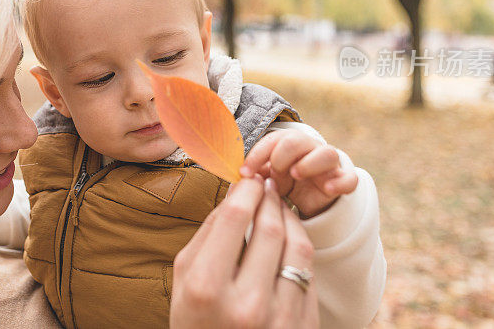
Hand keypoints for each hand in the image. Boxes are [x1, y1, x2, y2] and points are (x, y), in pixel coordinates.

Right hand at [170, 176, 318, 328]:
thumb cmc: (195, 323)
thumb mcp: (185, 281)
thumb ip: (207, 235)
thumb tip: (235, 194)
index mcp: (207, 290)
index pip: (234, 218)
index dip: (245, 190)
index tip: (248, 178)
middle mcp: (247, 305)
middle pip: (270, 228)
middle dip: (269, 198)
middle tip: (266, 184)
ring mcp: (280, 320)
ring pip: (298, 248)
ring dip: (290, 218)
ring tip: (280, 206)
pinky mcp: (304, 328)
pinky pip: (308, 274)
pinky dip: (299, 249)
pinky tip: (288, 238)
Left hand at [241, 129, 357, 218]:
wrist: (311, 201)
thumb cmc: (285, 183)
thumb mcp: (267, 179)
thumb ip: (255, 175)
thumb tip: (239, 175)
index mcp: (288, 145)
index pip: (272, 140)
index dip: (257, 155)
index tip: (244, 173)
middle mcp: (309, 150)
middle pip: (298, 140)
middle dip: (282, 155)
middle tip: (276, 172)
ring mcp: (329, 165)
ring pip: (328, 153)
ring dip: (310, 163)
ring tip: (297, 175)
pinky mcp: (343, 181)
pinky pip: (350, 178)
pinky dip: (341, 182)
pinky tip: (326, 189)